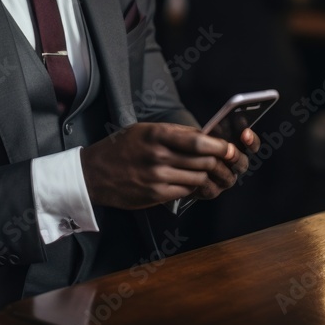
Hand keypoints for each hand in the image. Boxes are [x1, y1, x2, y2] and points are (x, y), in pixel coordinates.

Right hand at [80, 123, 252, 209]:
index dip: (220, 146)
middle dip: (223, 163)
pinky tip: (199, 184)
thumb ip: (173, 132)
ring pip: (198, 178)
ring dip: (212, 178)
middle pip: (204, 161)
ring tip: (219, 176)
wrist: (92, 174)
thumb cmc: (120, 148)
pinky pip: (185, 191)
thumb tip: (204, 135)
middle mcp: (159, 156)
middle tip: (231, 164)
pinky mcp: (155, 195)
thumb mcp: (144, 130)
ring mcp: (157, 177)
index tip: (231, 148)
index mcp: (157, 135)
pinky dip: (196, 188)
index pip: (199, 140)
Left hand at [191, 127, 260, 200]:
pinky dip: (205, 179)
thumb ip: (214, 131)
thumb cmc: (191, 141)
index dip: (251, 140)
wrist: (175, 159)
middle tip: (229, 150)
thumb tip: (223, 124)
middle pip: (243, 163)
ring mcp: (224, 179)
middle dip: (236, 156)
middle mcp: (234, 165)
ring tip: (211, 160)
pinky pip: (212, 188)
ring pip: (229, 178)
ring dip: (220, 168)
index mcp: (236, 147)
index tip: (245, 133)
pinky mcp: (211, 191)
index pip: (252, 144)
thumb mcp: (203, 132)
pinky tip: (196, 171)